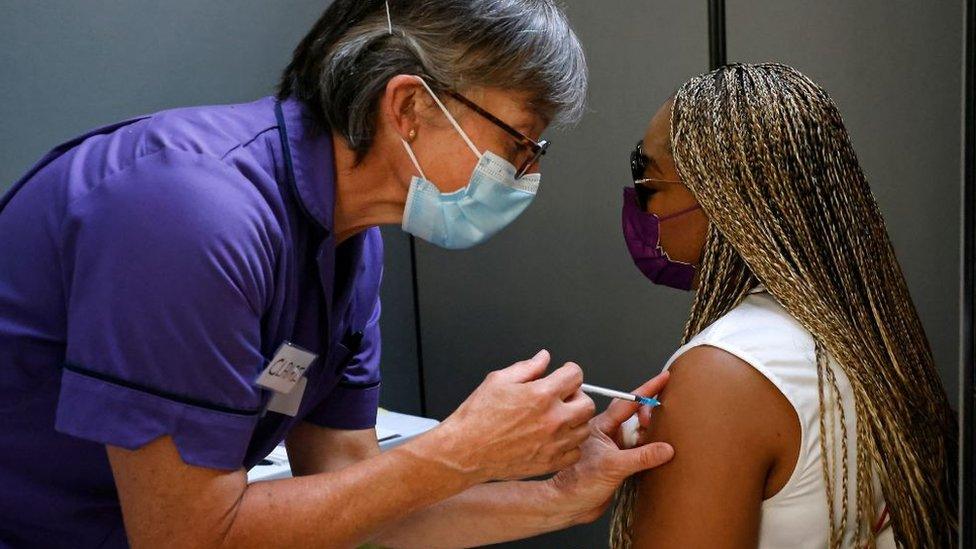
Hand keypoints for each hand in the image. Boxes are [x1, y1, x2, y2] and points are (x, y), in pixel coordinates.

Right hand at [438, 350, 595, 482]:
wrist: (465, 450)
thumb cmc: (477, 417)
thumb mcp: (498, 380)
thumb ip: (527, 367)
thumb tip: (544, 358)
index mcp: (541, 395)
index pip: (575, 375)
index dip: (569, 372)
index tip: (563, 376)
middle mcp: (553, 419)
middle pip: (587, 403)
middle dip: (576, 396)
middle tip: (562, 397)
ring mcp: (554, 443)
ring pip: (585, 429)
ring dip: (575, 421)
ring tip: (556, 418)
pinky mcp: (550, 462)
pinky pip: (575, 452)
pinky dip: (569, 445)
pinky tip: (553, 438)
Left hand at [545, 372, 673, 524]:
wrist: (569, 505)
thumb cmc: (577, 483)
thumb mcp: (613, 467)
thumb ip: (641, 456)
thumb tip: (666, 449)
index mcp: (602, 426)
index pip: (628, 402)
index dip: (647, 389)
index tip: (664, 378)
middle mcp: (609, 434)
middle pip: (636, 415)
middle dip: (650, 414)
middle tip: (659, 421)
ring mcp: (615, 447)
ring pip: (639, 433)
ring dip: (651, 433)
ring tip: (661, 436)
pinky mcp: (620, 463)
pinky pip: (641, 450)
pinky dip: (651, 450)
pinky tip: (659, 454)